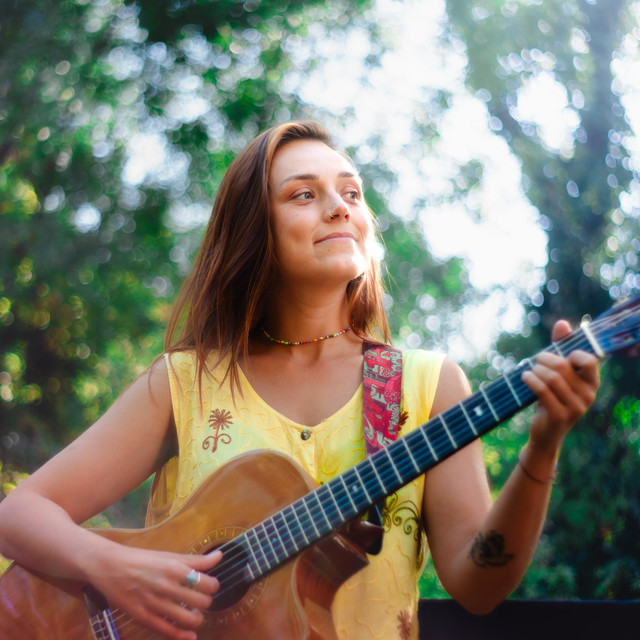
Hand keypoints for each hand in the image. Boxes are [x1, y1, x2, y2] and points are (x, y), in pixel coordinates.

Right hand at [89, 543, 221, 639]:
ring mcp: (155, 604)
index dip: (213, 586)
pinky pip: (168, 631)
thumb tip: (219, 556)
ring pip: (188, 619)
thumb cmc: (143, 559)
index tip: (210, 585)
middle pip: (201, 602)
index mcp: (175, 568)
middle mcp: (167, 587)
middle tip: (201, 600)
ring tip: (194, 614)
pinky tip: (190, 635)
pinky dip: (182, 636)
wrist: (111, 567)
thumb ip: (195, 560)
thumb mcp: (169, 556)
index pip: (207, 583)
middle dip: (206, 602)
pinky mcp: (143, 617)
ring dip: (197, 619)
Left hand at [521, 320, 599, 453]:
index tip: (557, 354)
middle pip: (563, 366)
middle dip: (544, 359)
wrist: (545, 433)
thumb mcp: (558, 374)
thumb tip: (562, 323)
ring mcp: (576, 407)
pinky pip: (542, 390)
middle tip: (535, 361)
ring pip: (552, 377)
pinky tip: (524, 376)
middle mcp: (588, 395)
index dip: (570, 352)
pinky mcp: (560, 415)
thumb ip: (561, 348)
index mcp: (592, 383)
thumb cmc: (551, 398)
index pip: (588, 359)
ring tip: (528, 370)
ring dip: (535, 370)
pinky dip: (530, 379)